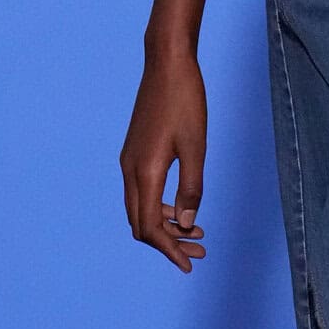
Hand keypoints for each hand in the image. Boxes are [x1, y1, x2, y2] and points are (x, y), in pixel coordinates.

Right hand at [120, 46, 207, 271]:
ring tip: (196, 234)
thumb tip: (187, 224)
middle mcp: (130, 170)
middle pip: (141, 224)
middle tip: (199, 252)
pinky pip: (142, 193)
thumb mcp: (196, 147)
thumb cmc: (185, 102)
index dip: (169, 250)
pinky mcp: (134, 153)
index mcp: (144, 172)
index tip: (190, 265)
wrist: (166, 64)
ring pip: (140, 209)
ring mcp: (129, 161)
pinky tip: (182, 209)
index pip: (150, 228)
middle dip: (168, 244)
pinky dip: (160, 208)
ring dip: (165, 227)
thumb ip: (191, 187)